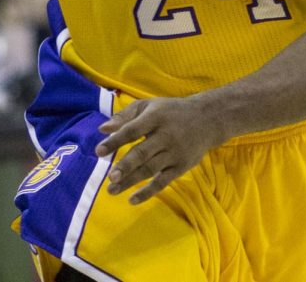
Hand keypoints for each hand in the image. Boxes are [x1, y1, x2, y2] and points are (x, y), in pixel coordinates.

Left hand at [94, 95, 220, 204]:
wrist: (207, 120)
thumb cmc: (170, 112)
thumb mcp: (148, 106)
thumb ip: (124, 116)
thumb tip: (102, 130)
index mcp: (155, 117)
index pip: (132, 130)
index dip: (115, 141)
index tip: (98, 151)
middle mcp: (165, 135)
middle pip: (143, 153)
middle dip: (126, 166)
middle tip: (110, 178)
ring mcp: (174, 153)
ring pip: (150, 169)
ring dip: (131, 181)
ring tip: (112, 190)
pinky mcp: (181, 167)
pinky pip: (163, 182)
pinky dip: (148, 192)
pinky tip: (132, 199)